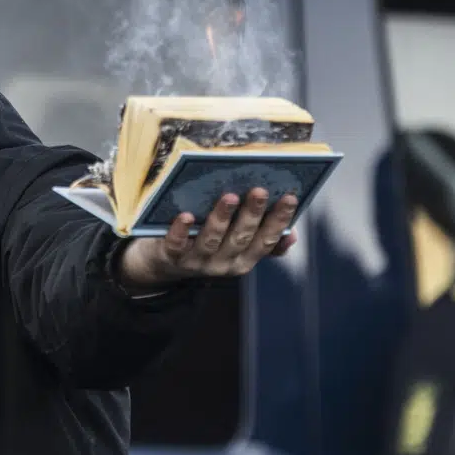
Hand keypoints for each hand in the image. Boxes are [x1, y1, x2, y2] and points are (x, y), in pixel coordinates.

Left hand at [116, 188, 297, 289]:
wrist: (164, 263)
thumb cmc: (205, 244)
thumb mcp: (235, 246)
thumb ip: (261, 240)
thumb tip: (291, 234)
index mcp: (243, 259)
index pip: (266, 241)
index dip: (279, 221)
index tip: (290, 197)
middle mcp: (223, 264)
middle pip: (240, 239)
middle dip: (252, 215)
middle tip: (260, 190)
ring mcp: (197, 262)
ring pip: (211, 240)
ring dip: (221, 218)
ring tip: (229, 197)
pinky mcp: (171, 256)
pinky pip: (176, 245)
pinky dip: (181, 231)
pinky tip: (186, 216)